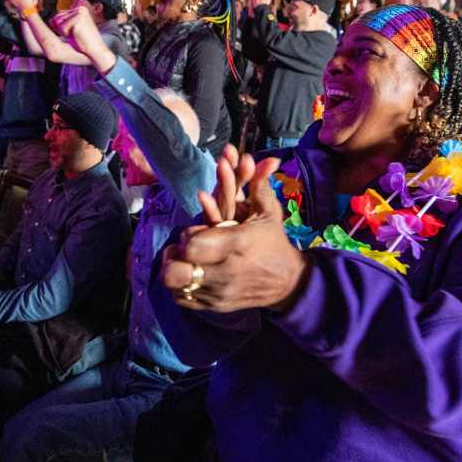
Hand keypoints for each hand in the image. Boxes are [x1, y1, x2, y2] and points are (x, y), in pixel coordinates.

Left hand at [50, 7, 111, 68]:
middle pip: (57, 17)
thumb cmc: (84, 42)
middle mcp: (80, 8)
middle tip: (75, 34)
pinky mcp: (78, 18)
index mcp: (80, 9)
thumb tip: (50, 20)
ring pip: (58, 21)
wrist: (96, 50)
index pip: (59, 15)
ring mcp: (80, 12)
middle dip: (62, 29)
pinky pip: (62, 27)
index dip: (61, 27)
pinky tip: (77, 35)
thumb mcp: (71, 30)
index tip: (73, 32)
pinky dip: (67, 34)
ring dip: (64, 32)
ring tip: (77, 35)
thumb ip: (61, 22)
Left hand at [161, 154, 307, 312]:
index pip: (194, 244)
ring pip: (177, 286)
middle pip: (179, 270)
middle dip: (174, 256)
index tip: (193, 231)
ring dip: (174, 270)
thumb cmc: (273, 242)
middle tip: (179, 247)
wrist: (287, 282)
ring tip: (179, 259)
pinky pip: (183, 299)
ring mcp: (220, 292)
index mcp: (238, 244)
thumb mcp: (269, 213)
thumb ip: (257, 185)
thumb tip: (257, 155)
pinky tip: (186, 274)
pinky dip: (179, 286)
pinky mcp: (217, 306)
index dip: (188, 236)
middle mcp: (227, 271)